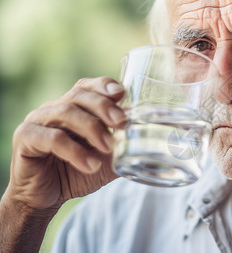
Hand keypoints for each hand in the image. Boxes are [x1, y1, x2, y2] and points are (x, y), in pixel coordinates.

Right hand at [3, 77, 125, 209]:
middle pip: (79, 95)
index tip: (122, 94)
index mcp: (73, 107)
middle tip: (121, 122)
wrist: (45, 198)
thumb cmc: (76, 173)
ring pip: (66, 112)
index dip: (104, 85)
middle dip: (104, 106)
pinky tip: (90, 165)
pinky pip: (51, 138)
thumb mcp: (107, 160)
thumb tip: (155, 144)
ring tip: (107, 148)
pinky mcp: (25, 138)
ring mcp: (38, 120)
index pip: (88, 86)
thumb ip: (125, 149)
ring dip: (92, 129)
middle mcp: (54, 108)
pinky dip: (75, 151)